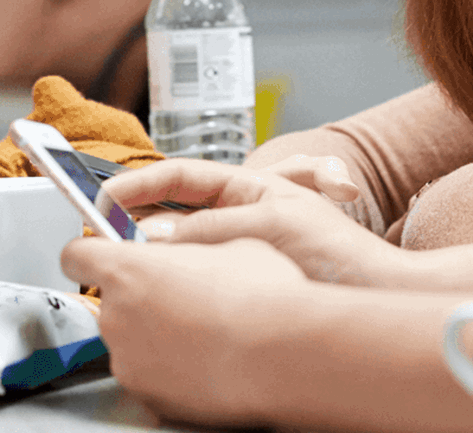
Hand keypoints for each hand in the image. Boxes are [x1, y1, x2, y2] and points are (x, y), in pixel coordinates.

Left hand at [60, 236, 307, 427]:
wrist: (284, 356)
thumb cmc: (262, 297)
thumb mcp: (231, 243)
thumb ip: (191, 247)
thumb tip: (189, 254)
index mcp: (129, 270)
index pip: (76, 255)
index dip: (89, 252)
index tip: (101, 254)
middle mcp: (117, 317)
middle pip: (111, 302)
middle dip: (139, 298)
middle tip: (183, 296)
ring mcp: (129, 362)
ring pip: (131, 341)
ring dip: (156, 335)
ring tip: (204, 332)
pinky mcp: (148, 398)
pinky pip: (151, 375)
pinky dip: (171, 369)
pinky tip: (207, 360)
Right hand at [102, 159, 414, 286]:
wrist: (373, 293)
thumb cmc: (336, 251)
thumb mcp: (268, 223)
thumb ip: (208, 229)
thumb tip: (151, 239)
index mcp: (245, 188)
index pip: (178, 177)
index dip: (137, 186)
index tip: (102, 203)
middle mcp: (236, 216)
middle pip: (170, 214)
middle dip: (132, 225)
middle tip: (99, 242)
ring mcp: (236, 252)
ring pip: (177, 250)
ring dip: (148, 258)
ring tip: (121, 270)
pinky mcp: (238, 285)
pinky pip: (192, 279)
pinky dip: (171, 284)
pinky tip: (158, 295)